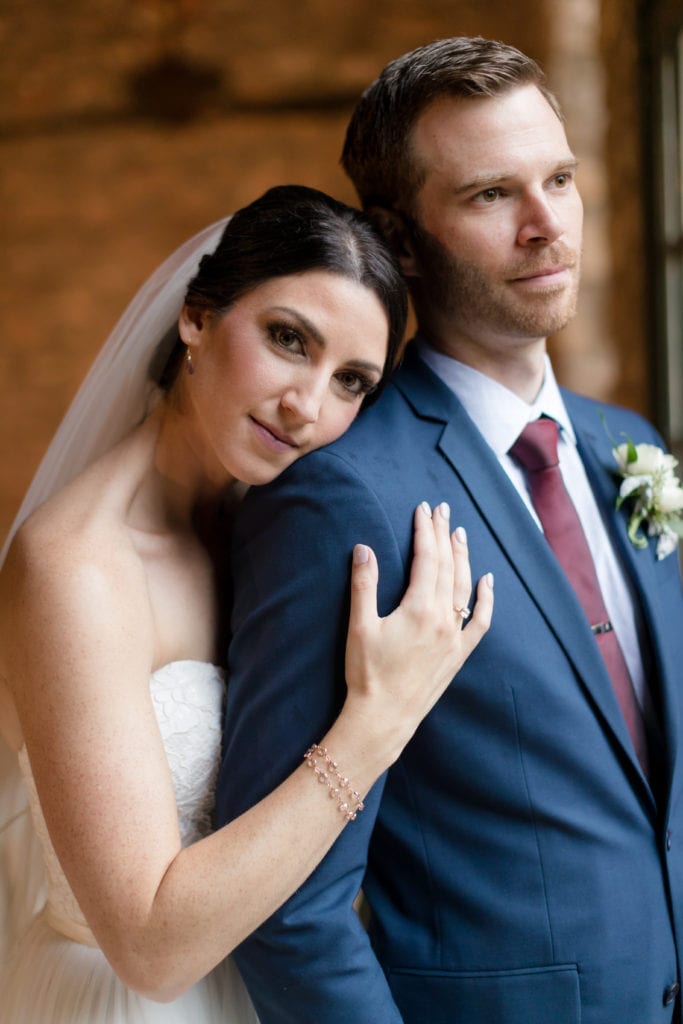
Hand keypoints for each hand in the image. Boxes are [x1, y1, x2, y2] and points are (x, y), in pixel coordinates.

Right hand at [343, 502, 492, 760]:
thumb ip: (363, 585)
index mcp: (419, 609)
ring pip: (465, 587)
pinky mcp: (458, 654)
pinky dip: (486, 600)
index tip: (423, 509)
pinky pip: (480, 622)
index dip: (425, 531)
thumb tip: (363, 548)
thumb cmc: (366, 674)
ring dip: (463, 558)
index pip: (427, 558)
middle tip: (442, 510)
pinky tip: (488, 582)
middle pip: (447, 567)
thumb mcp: (359, 626)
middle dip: (444, 535)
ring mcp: (454, 637)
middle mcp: (443, 619)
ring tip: (460, 534)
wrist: (383, 719)